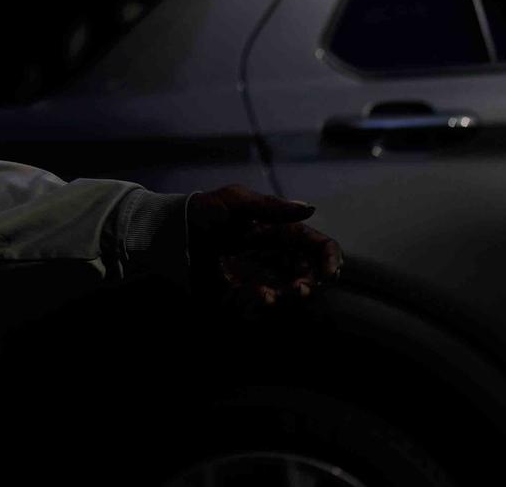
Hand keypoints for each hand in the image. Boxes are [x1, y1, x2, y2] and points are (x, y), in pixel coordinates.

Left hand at [187, 185, 343, 313]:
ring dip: (287, 297)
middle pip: (311, 276)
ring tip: (270, 294)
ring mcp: (264, 275)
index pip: (319, 247)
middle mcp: (279, 256)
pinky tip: (257, 295)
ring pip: (291, 293)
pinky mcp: (246, 291)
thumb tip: (309, 208)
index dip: (331, 258)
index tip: (329, 271)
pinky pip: (265, 303)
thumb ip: (271, 206)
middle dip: (310, 284)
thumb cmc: (206, 210)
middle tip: (299, 289)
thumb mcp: (235, 201)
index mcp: (283, 232)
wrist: (174, 230)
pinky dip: (264, 302)